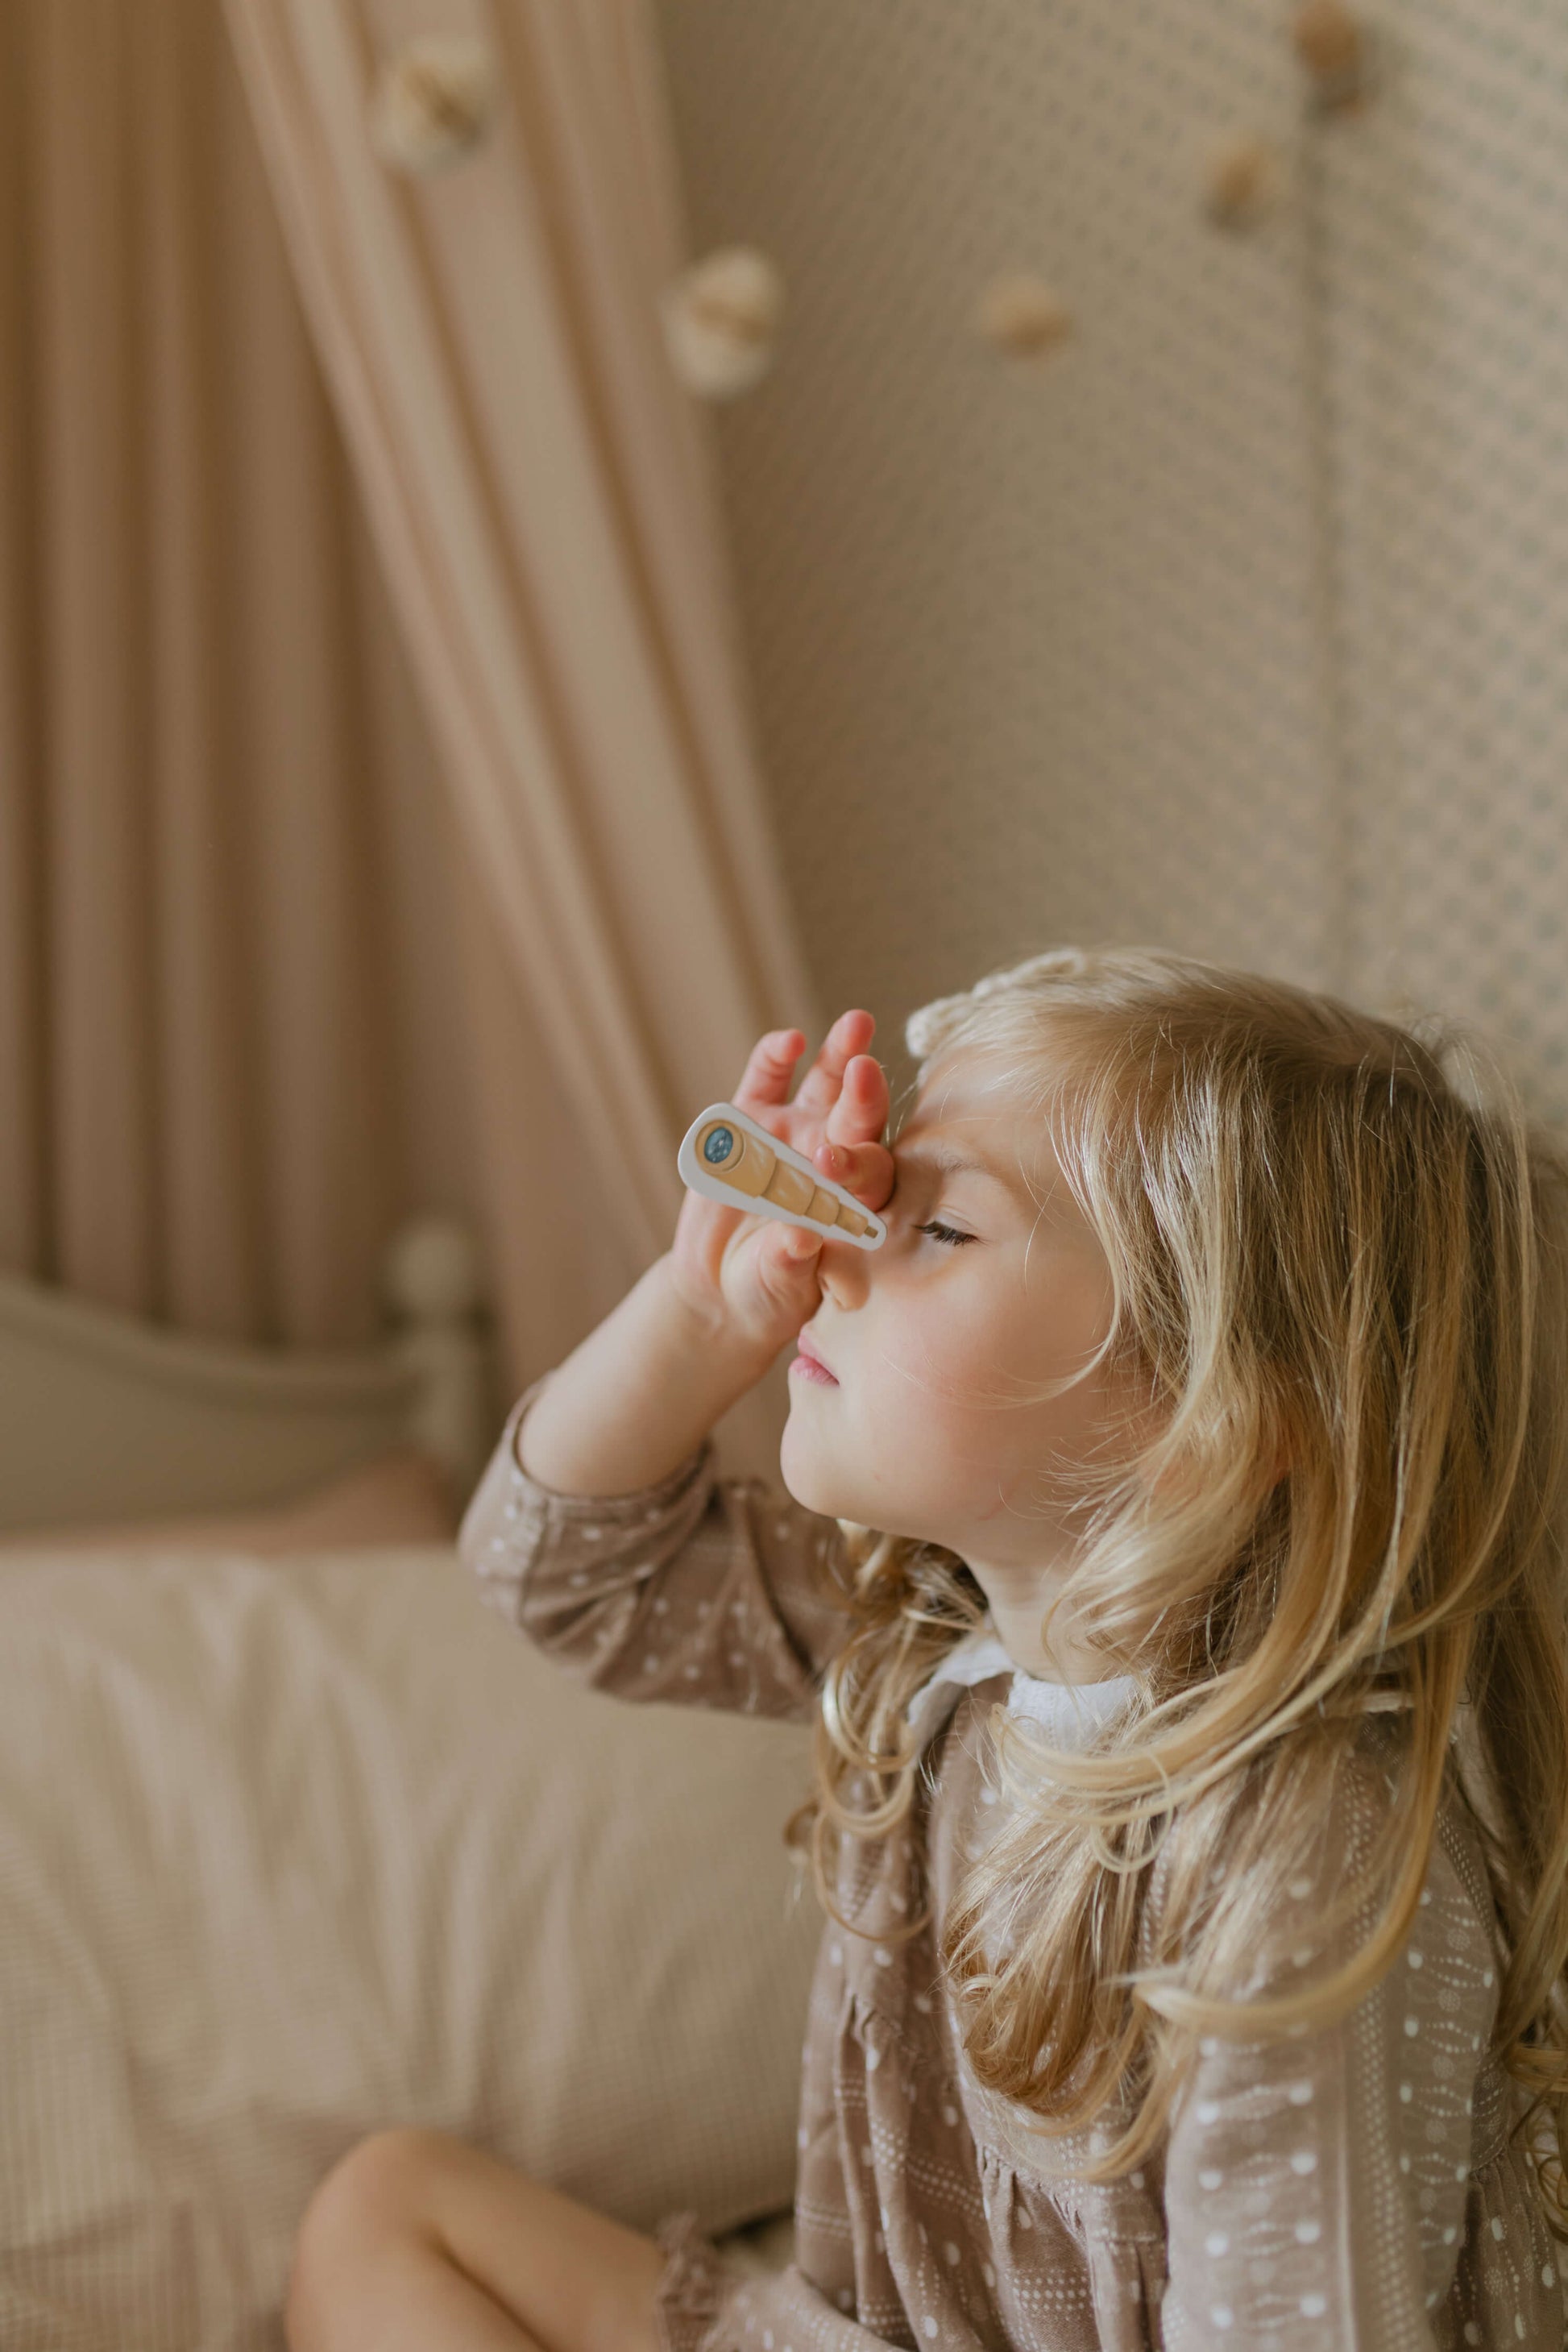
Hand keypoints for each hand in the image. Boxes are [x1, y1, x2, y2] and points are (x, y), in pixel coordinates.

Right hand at [669, 1010, 894, 1359]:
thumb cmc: (768, 1292)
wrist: (723, 1287)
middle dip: (863, 1095)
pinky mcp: (751, 1120)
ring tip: (857, 1023)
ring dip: (841, 1054)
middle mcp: (833, 1156)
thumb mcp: (778, 1285)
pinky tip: (789, 1042)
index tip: (833, 1162)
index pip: (869, 1174)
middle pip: (858, 1120)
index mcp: (855, 1199)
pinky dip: (776, 1058)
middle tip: (865, 1069)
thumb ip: (790, 1262)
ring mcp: (794, 1132)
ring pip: (825, 1086)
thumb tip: (800, 1238)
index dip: (855, 1164)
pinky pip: (767, 1081)